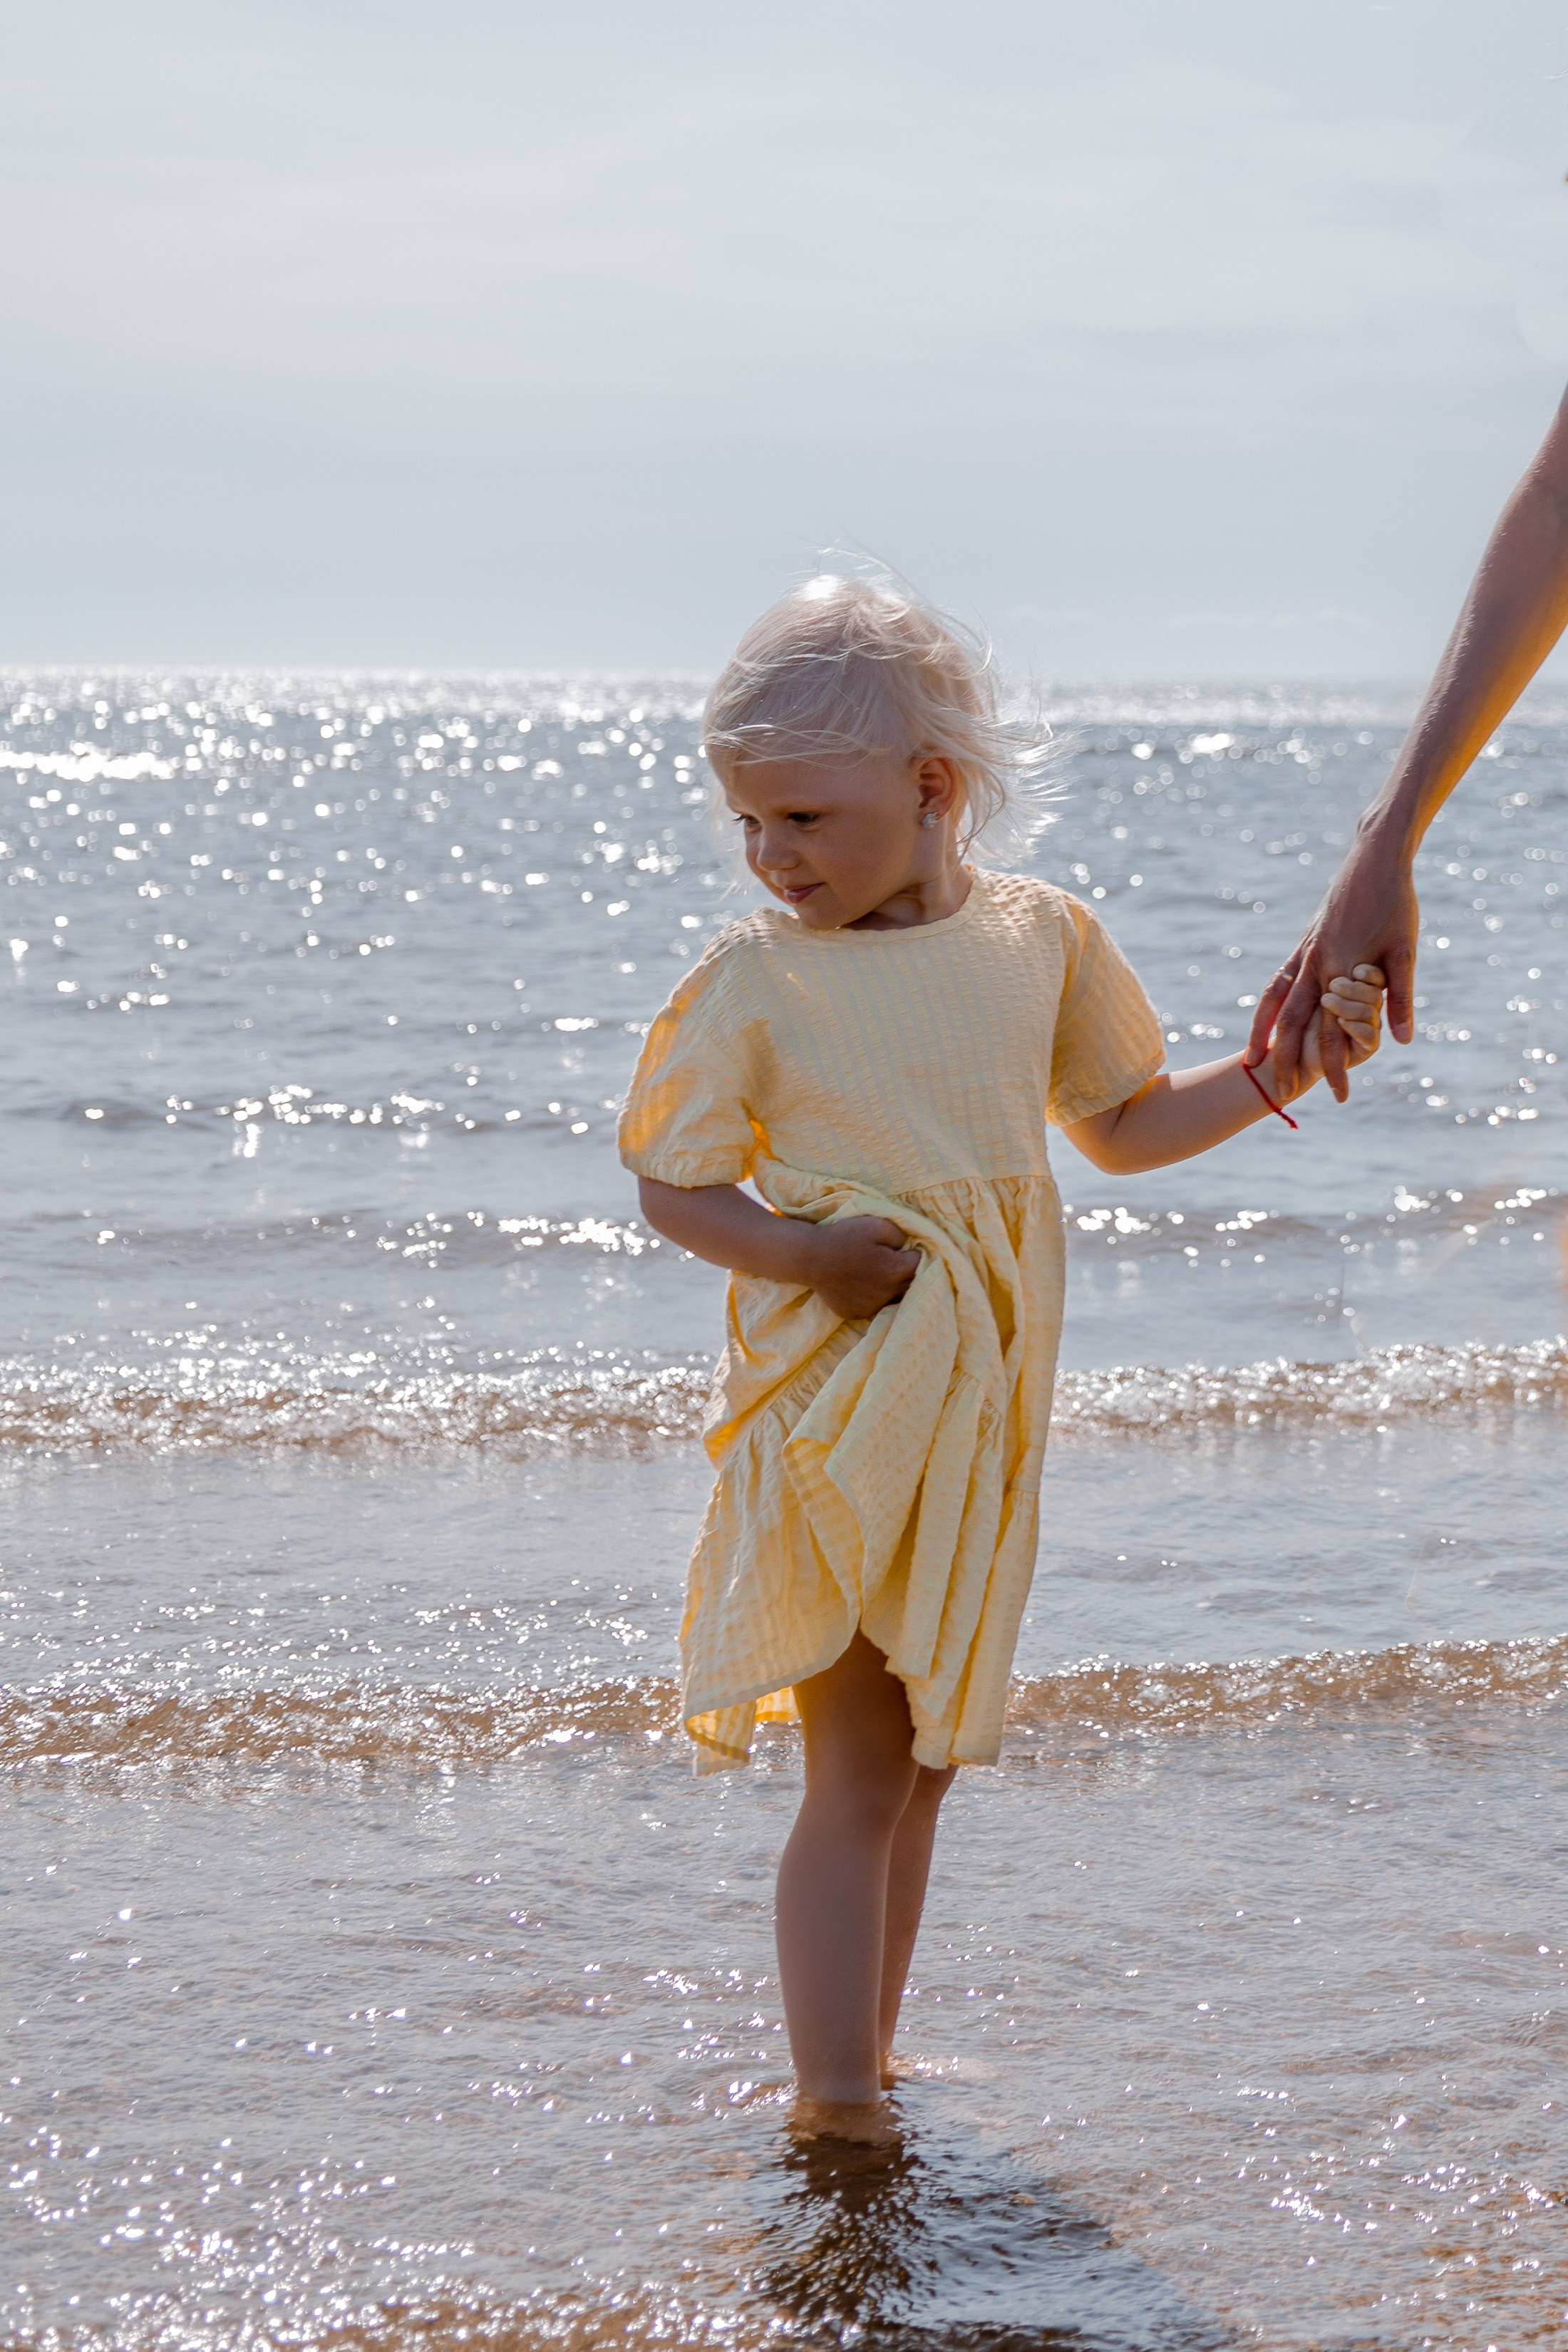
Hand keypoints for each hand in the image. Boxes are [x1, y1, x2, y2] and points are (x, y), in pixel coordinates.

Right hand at [800, 1215, 920, 1320]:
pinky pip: (874, 1307)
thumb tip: (908, 1246)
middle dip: (907, 1272)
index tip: (903, 1248)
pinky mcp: (858, 1313)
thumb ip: (900, 1234)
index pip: (919, 1262)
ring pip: (895, 1299)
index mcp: (896, 1270)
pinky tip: (863, 1286)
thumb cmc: (844, 1238)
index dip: (912, 1252)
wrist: (811, 1259)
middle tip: (894, 1261)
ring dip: (894, 1288)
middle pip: (911, 1284)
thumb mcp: (876, 1225)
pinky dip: (874, 1298)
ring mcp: (873, 1306)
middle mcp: (889, 1293)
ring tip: (881, 1275)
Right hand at [1245, 832, 1417, 1101]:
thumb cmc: (1396, 903)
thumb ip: (1399, 998)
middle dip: (1288, 1061)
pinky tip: (1265, 1017)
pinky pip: (1277, 979)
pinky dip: (1267, 1004)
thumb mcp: (1406, 952)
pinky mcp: (1305, 941)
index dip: (1335, 1067)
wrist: (1375, 859)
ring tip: (1253, 1061)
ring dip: (1263, 1034)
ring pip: (1275, 1002)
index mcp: (1339, 971)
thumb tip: (1400, 1040)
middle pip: (1293, 1024)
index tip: (1338, 1096)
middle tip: (1283, 1094)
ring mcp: (1305, 953)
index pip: (1333, 1032)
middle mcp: (1315, 966)